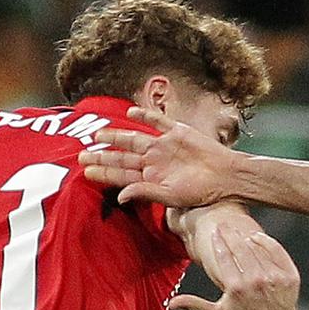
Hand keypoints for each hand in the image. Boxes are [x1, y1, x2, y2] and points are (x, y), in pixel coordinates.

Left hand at [78, 105, 240, 208]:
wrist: (228, 176)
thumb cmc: (203, 192)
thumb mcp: (171, 197)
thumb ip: (144, 193)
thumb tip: (119, 197)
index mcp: (152, 178)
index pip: (122, 175)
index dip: (104, 173)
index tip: (85, 171)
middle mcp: (154, 161)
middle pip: (122, 157)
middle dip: (102, 156)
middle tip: (80, 154)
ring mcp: (164, 146)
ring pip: (134, 139)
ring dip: (116, 135)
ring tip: (96, 134)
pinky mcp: (177, 132)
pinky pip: (157, 121)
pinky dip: (145, 116)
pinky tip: (130, 112)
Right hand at [171, 222, 299, 309]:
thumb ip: (195, 305)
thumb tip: (170, 303)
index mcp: (237, 289)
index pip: (224, 257)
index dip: (218, 242)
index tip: (214, 232)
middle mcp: (256, 283)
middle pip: (240, 249)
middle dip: (230, 234)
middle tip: (224, 225)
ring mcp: (274, 279)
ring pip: (257, 249)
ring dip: (246, 237)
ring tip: (237, 230)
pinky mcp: (289, 276)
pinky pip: (277, 251)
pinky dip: (267, 242)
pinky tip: (256, 237)